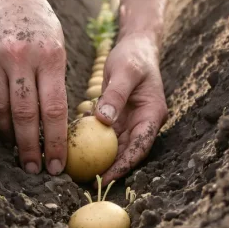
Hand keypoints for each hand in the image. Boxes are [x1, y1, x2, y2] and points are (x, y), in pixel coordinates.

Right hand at [0, 0, 67, 175]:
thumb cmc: (35, 17)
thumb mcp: (56, 42)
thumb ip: (55, 78)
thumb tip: (55, 121)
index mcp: (49, 56)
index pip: (54, 109)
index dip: (56, 142)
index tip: (57, 165)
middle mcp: (20, 58)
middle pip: (24, 115)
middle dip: (30, 148)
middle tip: (34, 169)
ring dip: (7, 134)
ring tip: (15, 150)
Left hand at [94, 33, 167, 183]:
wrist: (136, 46)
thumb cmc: (133, 56)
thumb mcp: (125, 71)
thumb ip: (116, 94)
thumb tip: (104, 120)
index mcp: (152, 115)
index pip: (140, 147)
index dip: (124, 164)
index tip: (106, 176)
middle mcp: (144, 122)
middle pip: (128, 152)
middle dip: (110, 169)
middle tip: (86, 181)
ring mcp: (131, 122)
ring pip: (116, 147)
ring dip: (101, 159)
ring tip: (79, 173)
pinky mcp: (119, 118)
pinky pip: (106, 135)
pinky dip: (93, 144)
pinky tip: (76, 152)